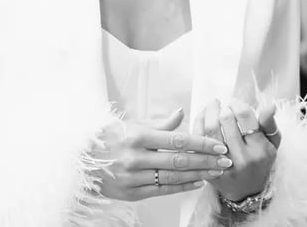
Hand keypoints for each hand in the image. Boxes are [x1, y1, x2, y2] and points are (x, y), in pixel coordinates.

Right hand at [92, 108, 231, 201]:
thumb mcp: (131, 124)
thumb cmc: (108, 138)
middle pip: (179, 160)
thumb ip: (159, 123)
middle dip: (206, 161)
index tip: (218, 145)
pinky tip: (196, 182)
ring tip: (216, 172)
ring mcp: (133, 177)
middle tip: (225, 161)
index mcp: (137, 135)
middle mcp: (136, 157)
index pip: (177, 140)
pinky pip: (162, 190)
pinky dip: (182, 186)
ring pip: (173, 176)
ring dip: (198, 174)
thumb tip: (181, 113)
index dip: (200, 143)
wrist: (81, 159)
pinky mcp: (131, 192)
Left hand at [195, 99, 280, 201]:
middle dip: (224, 108)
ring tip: (213, 105)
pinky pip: (199, 139)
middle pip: (226, 120)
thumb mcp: (271, 145)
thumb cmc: (260, 162)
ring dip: (209, 111)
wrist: (246, 191)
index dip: (237, 103)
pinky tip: (203, 116)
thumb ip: (269, 124)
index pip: (245, 116)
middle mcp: (241, 158)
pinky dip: (199, 123)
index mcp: (259, 150)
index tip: (235, 103)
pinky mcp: (207, 168)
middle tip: (224, 106)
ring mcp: (223, 165)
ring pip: (210, 128)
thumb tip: (270, 105)